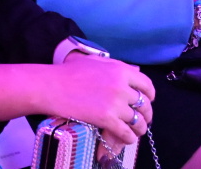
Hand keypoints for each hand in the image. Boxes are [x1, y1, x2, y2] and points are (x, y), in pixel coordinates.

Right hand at [0, 57, 153, 148]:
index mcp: (119, 70)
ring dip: (140, 129)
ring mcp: (115, 104)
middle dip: (147, 114)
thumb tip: (137, 71)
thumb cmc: (67, 72)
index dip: (150, 95)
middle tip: (142, 120)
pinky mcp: (107, 119)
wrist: (50, 86)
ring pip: (138, 121)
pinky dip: (129, 138)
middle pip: (145, 105)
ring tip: (135, 131)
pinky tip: (126, 138)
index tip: (147, 101)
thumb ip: (116, 66)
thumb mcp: (94, 62)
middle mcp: (121, 86)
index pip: (146, 85)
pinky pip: (127, 133)